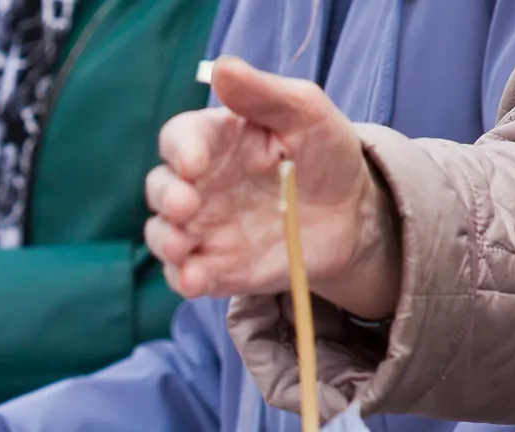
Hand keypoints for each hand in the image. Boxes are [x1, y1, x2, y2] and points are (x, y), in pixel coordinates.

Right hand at [145, 56, 397, 316]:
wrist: (353, 214)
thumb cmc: (326, 152)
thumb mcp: (305, 111)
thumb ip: (262, 92)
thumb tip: (221, 67)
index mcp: (214, 141)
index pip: (179, 138)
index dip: (180, 149)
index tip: (194, 162)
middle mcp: (200, 185)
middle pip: (161, 188)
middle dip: (166, 198)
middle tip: (185, 206)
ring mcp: (205, 229)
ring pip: (163, 234)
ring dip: (164, 241)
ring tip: (181, 248)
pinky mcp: (217, 268)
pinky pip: (187, 275)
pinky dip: (183, 279)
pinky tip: (194, 280)